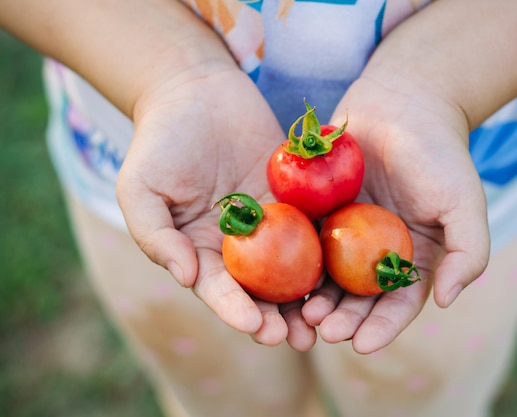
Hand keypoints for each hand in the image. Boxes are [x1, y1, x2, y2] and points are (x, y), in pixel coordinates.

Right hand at [116, 67, 316, 349]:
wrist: (197, 92)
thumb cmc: (161, 141)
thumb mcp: (141, 187)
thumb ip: (154, 233)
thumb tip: (184, 276)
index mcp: (202, 250)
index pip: (219, 289)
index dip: (235, 310)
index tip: (255, 327)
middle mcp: (240, 245)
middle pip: (261, 289)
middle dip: (277, 316)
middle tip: (297, 338)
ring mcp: (272, 223)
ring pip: (294, 267)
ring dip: (308, 296)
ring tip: (325, 322)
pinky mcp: (298, 199)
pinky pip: (316, 226)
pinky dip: (329, 250)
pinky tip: (345, 269)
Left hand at [302, 76, 490, 352]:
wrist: (403, 101)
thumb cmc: (439, 153)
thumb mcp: (464, 203)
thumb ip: (468, 252)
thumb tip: (447, 299)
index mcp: (415, 257)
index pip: (399, 304)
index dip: (382, 328)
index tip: (362, 346)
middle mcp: (380, 252)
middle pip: (359, 297)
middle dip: (344, 320)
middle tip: (324, 331)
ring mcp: (349, 233)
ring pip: (329, 277)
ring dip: (317, 300)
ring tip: (302, 315)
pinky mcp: (322, 211)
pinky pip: (307, 241)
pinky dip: (296, 263)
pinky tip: (282, 278)